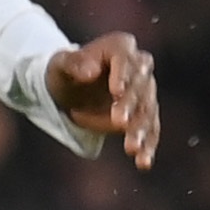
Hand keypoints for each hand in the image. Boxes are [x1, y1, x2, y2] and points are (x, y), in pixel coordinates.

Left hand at [45, 33, 161, 168]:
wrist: (72, 90)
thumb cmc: (65, 72)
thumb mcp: (59, 65)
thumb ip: (73, 64)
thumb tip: (90, 71)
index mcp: (119, 46)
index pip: (125, 58)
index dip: (123, 74)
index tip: (116, 91)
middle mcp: (138, 66)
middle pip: (139, 85)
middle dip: (130, 105)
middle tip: (118, 122)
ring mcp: (145, 91)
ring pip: (147, 110)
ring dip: (141, 130)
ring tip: (132, 149)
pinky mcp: (145, 114)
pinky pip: (150, 129)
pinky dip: (148, 145)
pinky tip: (143, 162)